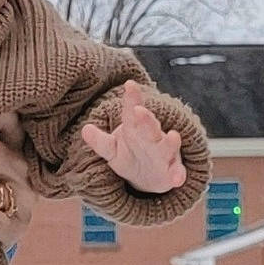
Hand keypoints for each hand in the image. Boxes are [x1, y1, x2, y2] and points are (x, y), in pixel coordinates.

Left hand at [81, 78, 186, 193]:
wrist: (149, 179)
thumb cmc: (131, 156)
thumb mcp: (113, 150)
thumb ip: (100, 142)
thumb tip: (85, 130)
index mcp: (136, 129)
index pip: (132, 112)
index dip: (132, 98)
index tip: (130, 84)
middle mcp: (152, 138)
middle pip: (150, 127)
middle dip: (146, 119)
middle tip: (139, 111)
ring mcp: (164, 154)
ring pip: (168, 146)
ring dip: (171, 142)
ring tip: (173, 136)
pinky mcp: (172, 172)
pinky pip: (177, 173)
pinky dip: (178, 175)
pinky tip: (177, 180)